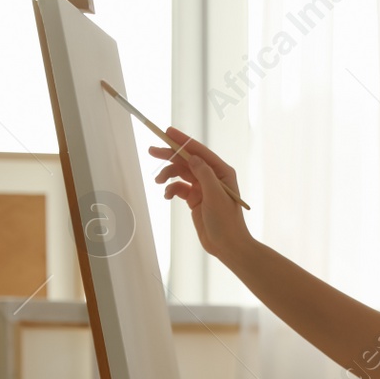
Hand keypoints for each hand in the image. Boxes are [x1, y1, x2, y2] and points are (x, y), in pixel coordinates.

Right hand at [151, 128, 252, 260]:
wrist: (227, 246)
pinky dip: (171, 189)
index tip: (167, 132)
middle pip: (187, 160)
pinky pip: (179, 188)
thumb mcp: (215, 196)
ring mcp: (203, 188)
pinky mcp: (195, 199)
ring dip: (168, 174)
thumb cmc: (226, 222)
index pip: (199, 151)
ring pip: (181, 173)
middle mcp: (212, 176)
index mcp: (221, 172)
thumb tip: (192, 157)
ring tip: (158, 181)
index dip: (183, 141)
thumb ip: (204, 174)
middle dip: (170, 155)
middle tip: (152, 151)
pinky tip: (167, 196)